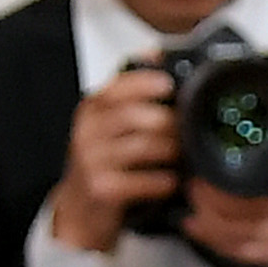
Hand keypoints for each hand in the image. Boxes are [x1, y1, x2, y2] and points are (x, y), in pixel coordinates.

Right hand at [50, 64, 184, 256]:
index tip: (170, 83)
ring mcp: (93, 160)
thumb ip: (130, 98)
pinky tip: (171, 182)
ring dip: (172, 151)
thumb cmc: (102, 165)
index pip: (119, 86)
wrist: (79, 211)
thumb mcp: (108, 125)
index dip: (147, 82)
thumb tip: (158, 56)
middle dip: (169, 122)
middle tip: (187, 130)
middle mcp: (89, 131)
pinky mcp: (103, 189)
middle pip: (136, 116)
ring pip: (144, 147)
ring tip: (183, 156)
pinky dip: (164, 181)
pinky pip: (144, 181)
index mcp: (92, 109)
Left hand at [180, 115, 267, 266]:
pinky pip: (241, 252)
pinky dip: (215, 242)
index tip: (196, 158)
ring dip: (204, 218)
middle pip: (229, 206)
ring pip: (230, 232)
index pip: (243, 176)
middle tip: (189, 179)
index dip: (212, 171)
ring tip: (190, 202)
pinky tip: (198, 228)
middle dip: (202, 193)